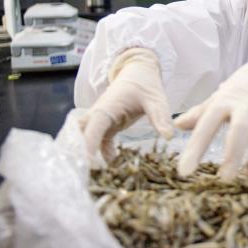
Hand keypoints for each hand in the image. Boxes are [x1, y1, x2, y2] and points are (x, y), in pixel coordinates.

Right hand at [78, 48, 172, 163]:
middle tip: (84, 173)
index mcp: (107, 107)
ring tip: (94, 174)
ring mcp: (101, 121)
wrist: (139, 73)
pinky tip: (112, 164)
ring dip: (88, 153)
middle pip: (80, 133)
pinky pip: (99, 141)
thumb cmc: (145, 85)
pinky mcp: (107, 126)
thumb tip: (168, 136)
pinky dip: (102, 153)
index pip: (93, 127)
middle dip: (79, 151)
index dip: (88, 144)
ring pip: (85, 137)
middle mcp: (99, 114)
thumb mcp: (156, 100)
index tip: (87, 162)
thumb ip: (160, 117)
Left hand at [174, 52, 247, 178]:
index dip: (195, 148)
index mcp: (224, 102)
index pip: (207, 125)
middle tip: (224, 179)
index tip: (184, 172)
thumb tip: (175, 126)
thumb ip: (199, 113)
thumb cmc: (240, 92)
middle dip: (233, 154)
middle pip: (240, 129)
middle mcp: (247, 106)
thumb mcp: (218, 99)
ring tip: (247, 177)